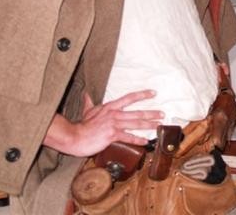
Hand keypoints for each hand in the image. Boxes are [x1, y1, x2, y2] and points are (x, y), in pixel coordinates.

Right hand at [44, 89, 162, 156]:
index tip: (153, 93)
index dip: (142, 95)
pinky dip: (138, 139)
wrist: (74, 137)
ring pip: (135, 123)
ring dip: (149, 124)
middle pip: (137, 112)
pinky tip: (145, 141)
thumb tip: (86, 94)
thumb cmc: (81, 126)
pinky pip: (128, 137)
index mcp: (110, 107)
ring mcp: (114, 124)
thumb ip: (89, 103)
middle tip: (162, 114)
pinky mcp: (112, 135)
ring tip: (158, 126)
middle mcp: (114, 113)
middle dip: (151, 113)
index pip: (129, 98)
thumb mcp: (86, 111)